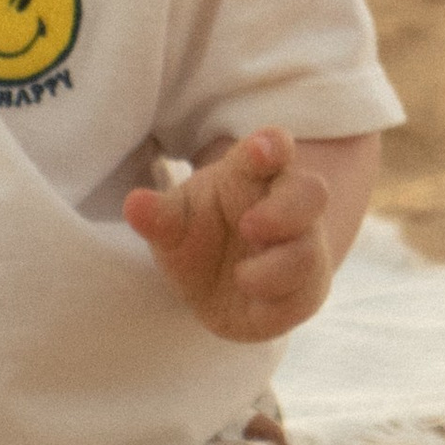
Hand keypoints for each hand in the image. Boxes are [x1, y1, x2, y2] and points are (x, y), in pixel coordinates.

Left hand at [124, 128, 336, 344]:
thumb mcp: (175, 222)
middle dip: (286, 210)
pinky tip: (251, 297)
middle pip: (310, 194)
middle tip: (249, 225)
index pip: (274, 147)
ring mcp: (301, 251)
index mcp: (256, 174)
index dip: (272, 145)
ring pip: (310, 251)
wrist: (220, 289)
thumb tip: (133, 205)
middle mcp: (288, 208)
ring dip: (280, 264)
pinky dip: (279, 299)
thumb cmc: (202, 235)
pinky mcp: (301, 294)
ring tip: (242, 276)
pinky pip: (303, 296)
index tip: (262, 149)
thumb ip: (160, 215)